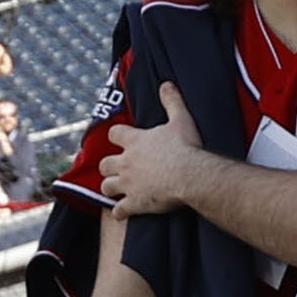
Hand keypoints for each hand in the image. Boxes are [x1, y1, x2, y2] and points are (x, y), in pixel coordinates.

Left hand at [97, 98, 209, 216]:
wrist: (191, 175)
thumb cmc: (186, 147)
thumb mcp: (181, 119)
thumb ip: (172, 101)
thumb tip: (166, 84)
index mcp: (135, 142)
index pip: (114, 134)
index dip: (118, 136)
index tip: (123, 139)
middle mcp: (125, 162)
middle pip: (105, 164)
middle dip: (109, 167)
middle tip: (119, 168)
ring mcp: (128, 184)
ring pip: (107, 187)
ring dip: (111, 188)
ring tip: (119, 189)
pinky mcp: (134, 203)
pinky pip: (119, 210)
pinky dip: (120, 212)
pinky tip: (124, 212)